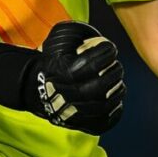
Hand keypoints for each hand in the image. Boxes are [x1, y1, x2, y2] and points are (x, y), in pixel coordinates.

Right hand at [0, 21, 125, 134]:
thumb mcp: (59, 37)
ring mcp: (72, 113)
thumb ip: (75, 31)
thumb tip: (97, 38)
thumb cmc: (56, 58)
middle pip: (97, 88)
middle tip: (117, 65)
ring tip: (119, 81)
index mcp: (59, 72)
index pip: (88, 65)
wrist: (38, 86)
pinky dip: (114, 113)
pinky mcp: (80, 126)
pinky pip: (102, 124)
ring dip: (117, 92)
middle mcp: (64, 95)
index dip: (104, 55)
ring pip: (101, 107)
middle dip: (113, 74)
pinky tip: (117, 100)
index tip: (110, 47)